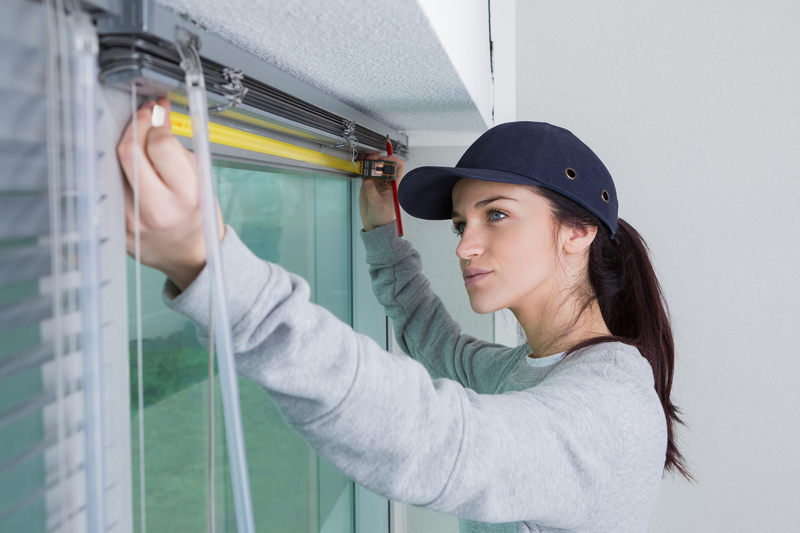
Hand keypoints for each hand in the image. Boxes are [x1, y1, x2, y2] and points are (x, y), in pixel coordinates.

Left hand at [117, 98, 224, 290]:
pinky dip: (118, 168)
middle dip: (136, 126)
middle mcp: (156, 208)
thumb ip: (179, 152)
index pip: (160, 145)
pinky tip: (130, 164)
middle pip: (129, 151)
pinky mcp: (116, 225)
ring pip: (114, 165)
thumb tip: (157, 120)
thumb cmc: (198, 218)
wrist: (190, 254)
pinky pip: (110, 185)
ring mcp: (131, 218)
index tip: (159, 112)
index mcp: (185, 197)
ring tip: (139, 139)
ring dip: (126, 145)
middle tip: (144, 117)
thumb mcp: (203, 184)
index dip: (157, 121)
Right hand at [359, 153, 403, 231]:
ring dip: (371, 160)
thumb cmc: (382, 218)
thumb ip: (372, 193)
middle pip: (385, 163)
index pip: (398, 167)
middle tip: (371, 158)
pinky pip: (367, 172)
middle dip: (379, 158)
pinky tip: (360, 166)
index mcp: (393, 185)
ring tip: (365, 160)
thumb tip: (367, 180)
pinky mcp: (368, 185)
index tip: (384, 159)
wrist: (375, 225)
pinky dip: (364, 167)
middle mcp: (386, 181)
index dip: (393, 160)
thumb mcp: (378, 205)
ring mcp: (377, 182)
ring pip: (376, 166)